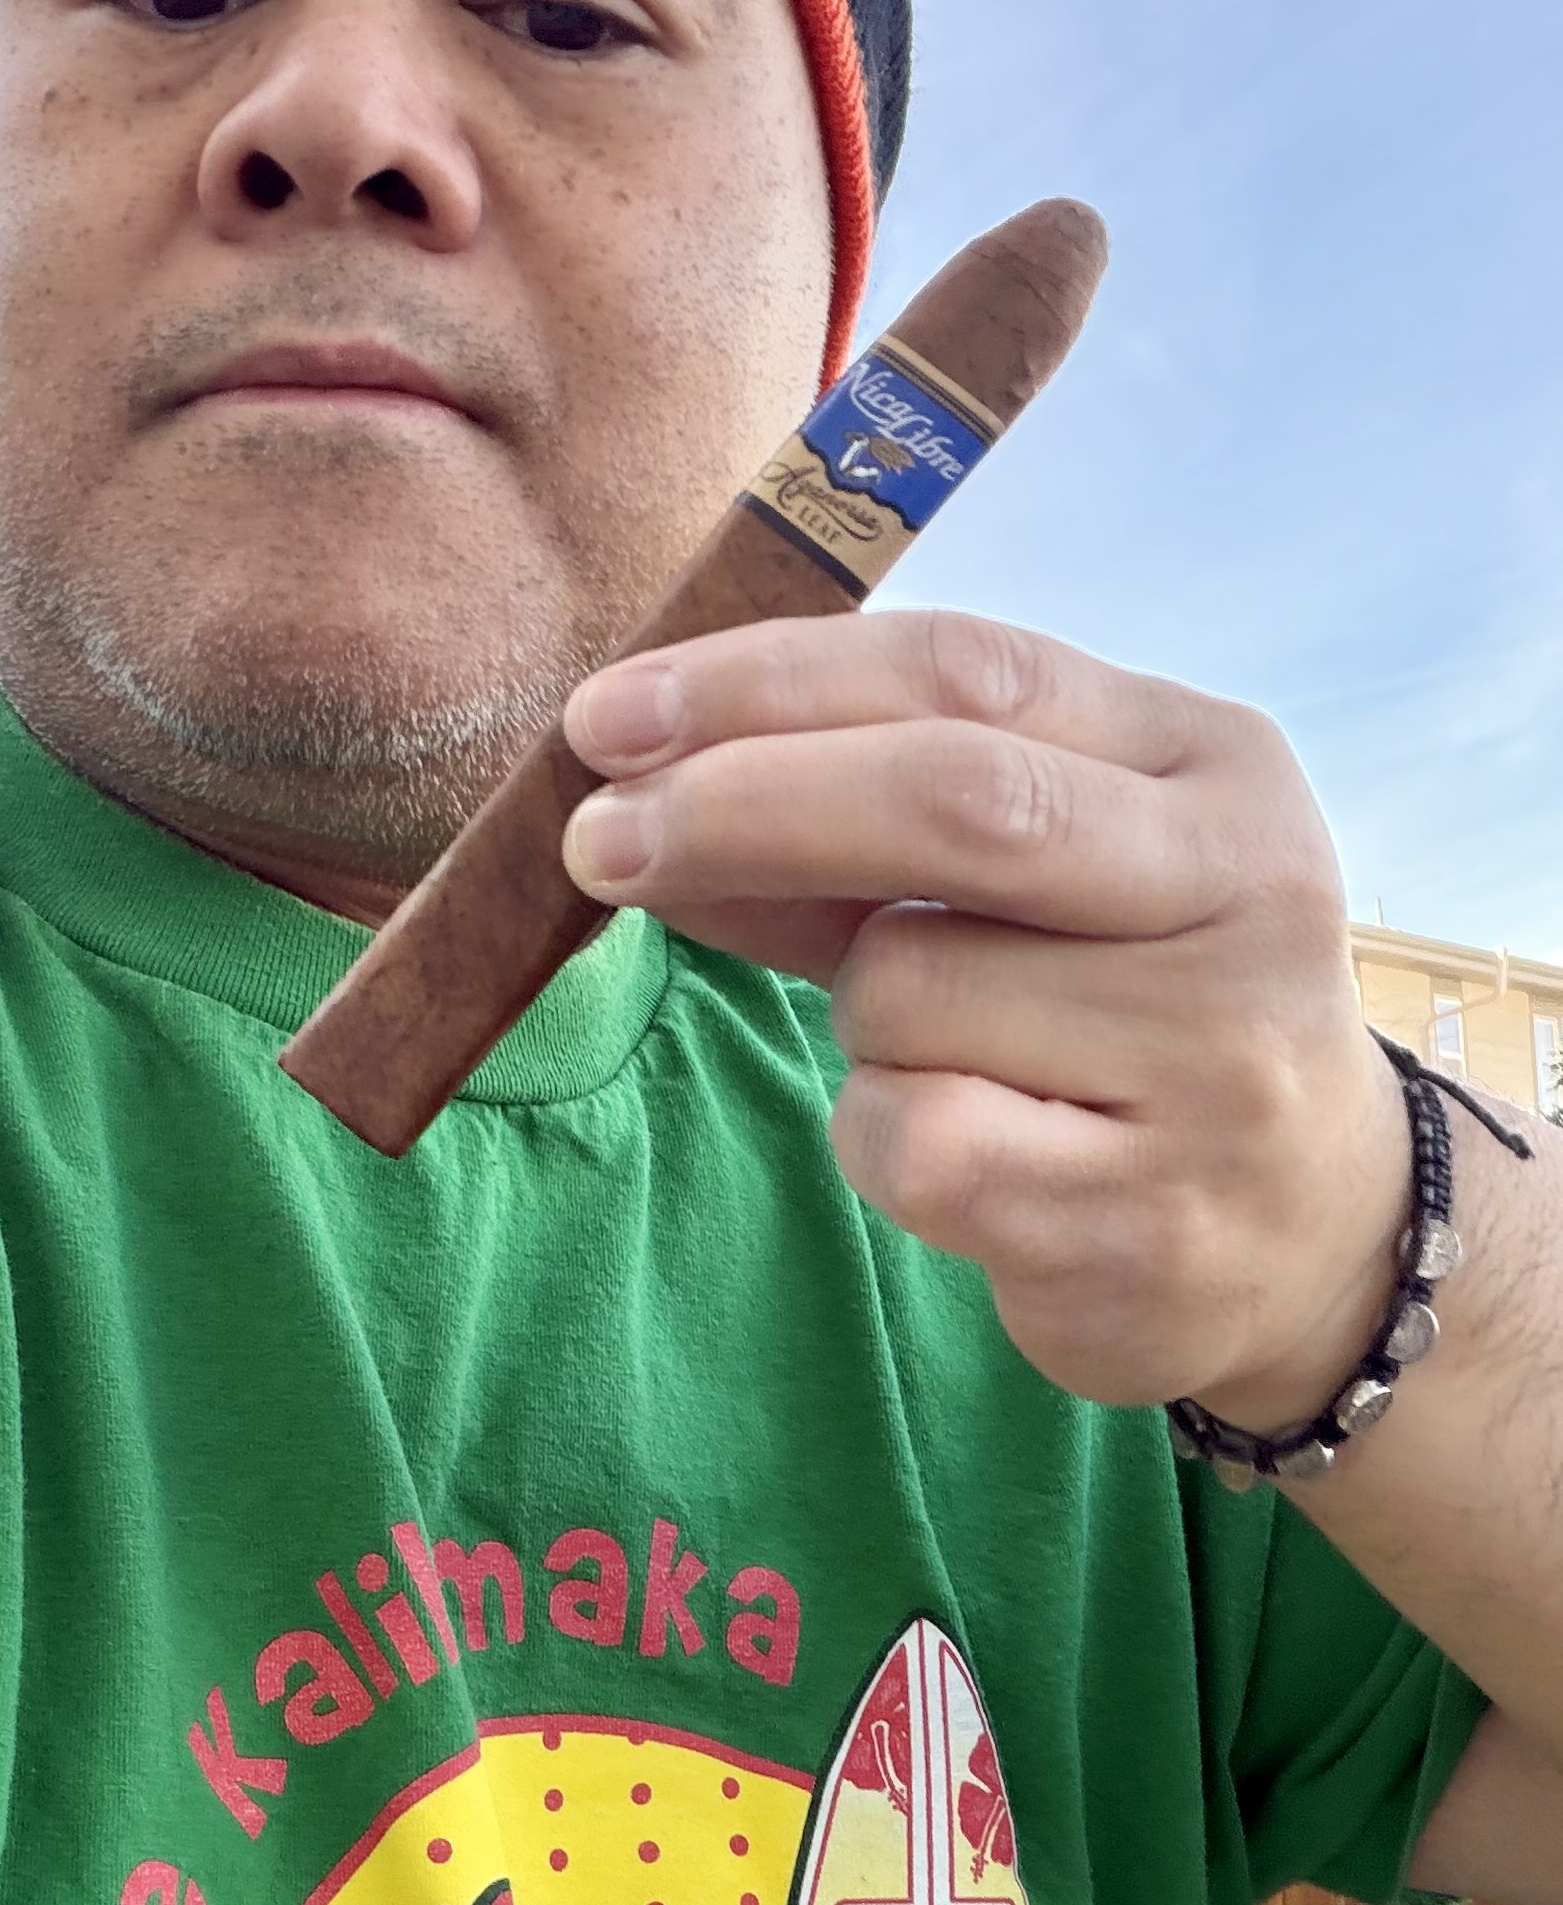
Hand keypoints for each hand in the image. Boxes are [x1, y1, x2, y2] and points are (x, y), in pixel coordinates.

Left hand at [561, 611, 1409, 1424]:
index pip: (968, 671)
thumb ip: (848, 833)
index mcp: (1211, 764)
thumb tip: (628, 787)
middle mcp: (1244, 893)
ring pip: (906, 991)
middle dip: (741, 806)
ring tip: (951, 1063)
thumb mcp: (1026, 884)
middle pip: (954, 801)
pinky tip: (976, 1160)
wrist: (1309, 1233)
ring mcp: (1214, 1062)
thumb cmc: (1118, 1017)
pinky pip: (912, 1141)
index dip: (767, 684)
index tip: (607, 718)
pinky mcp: (1148, 1218)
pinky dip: (881, 1141)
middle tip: (594, 840)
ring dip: (855, 1025)